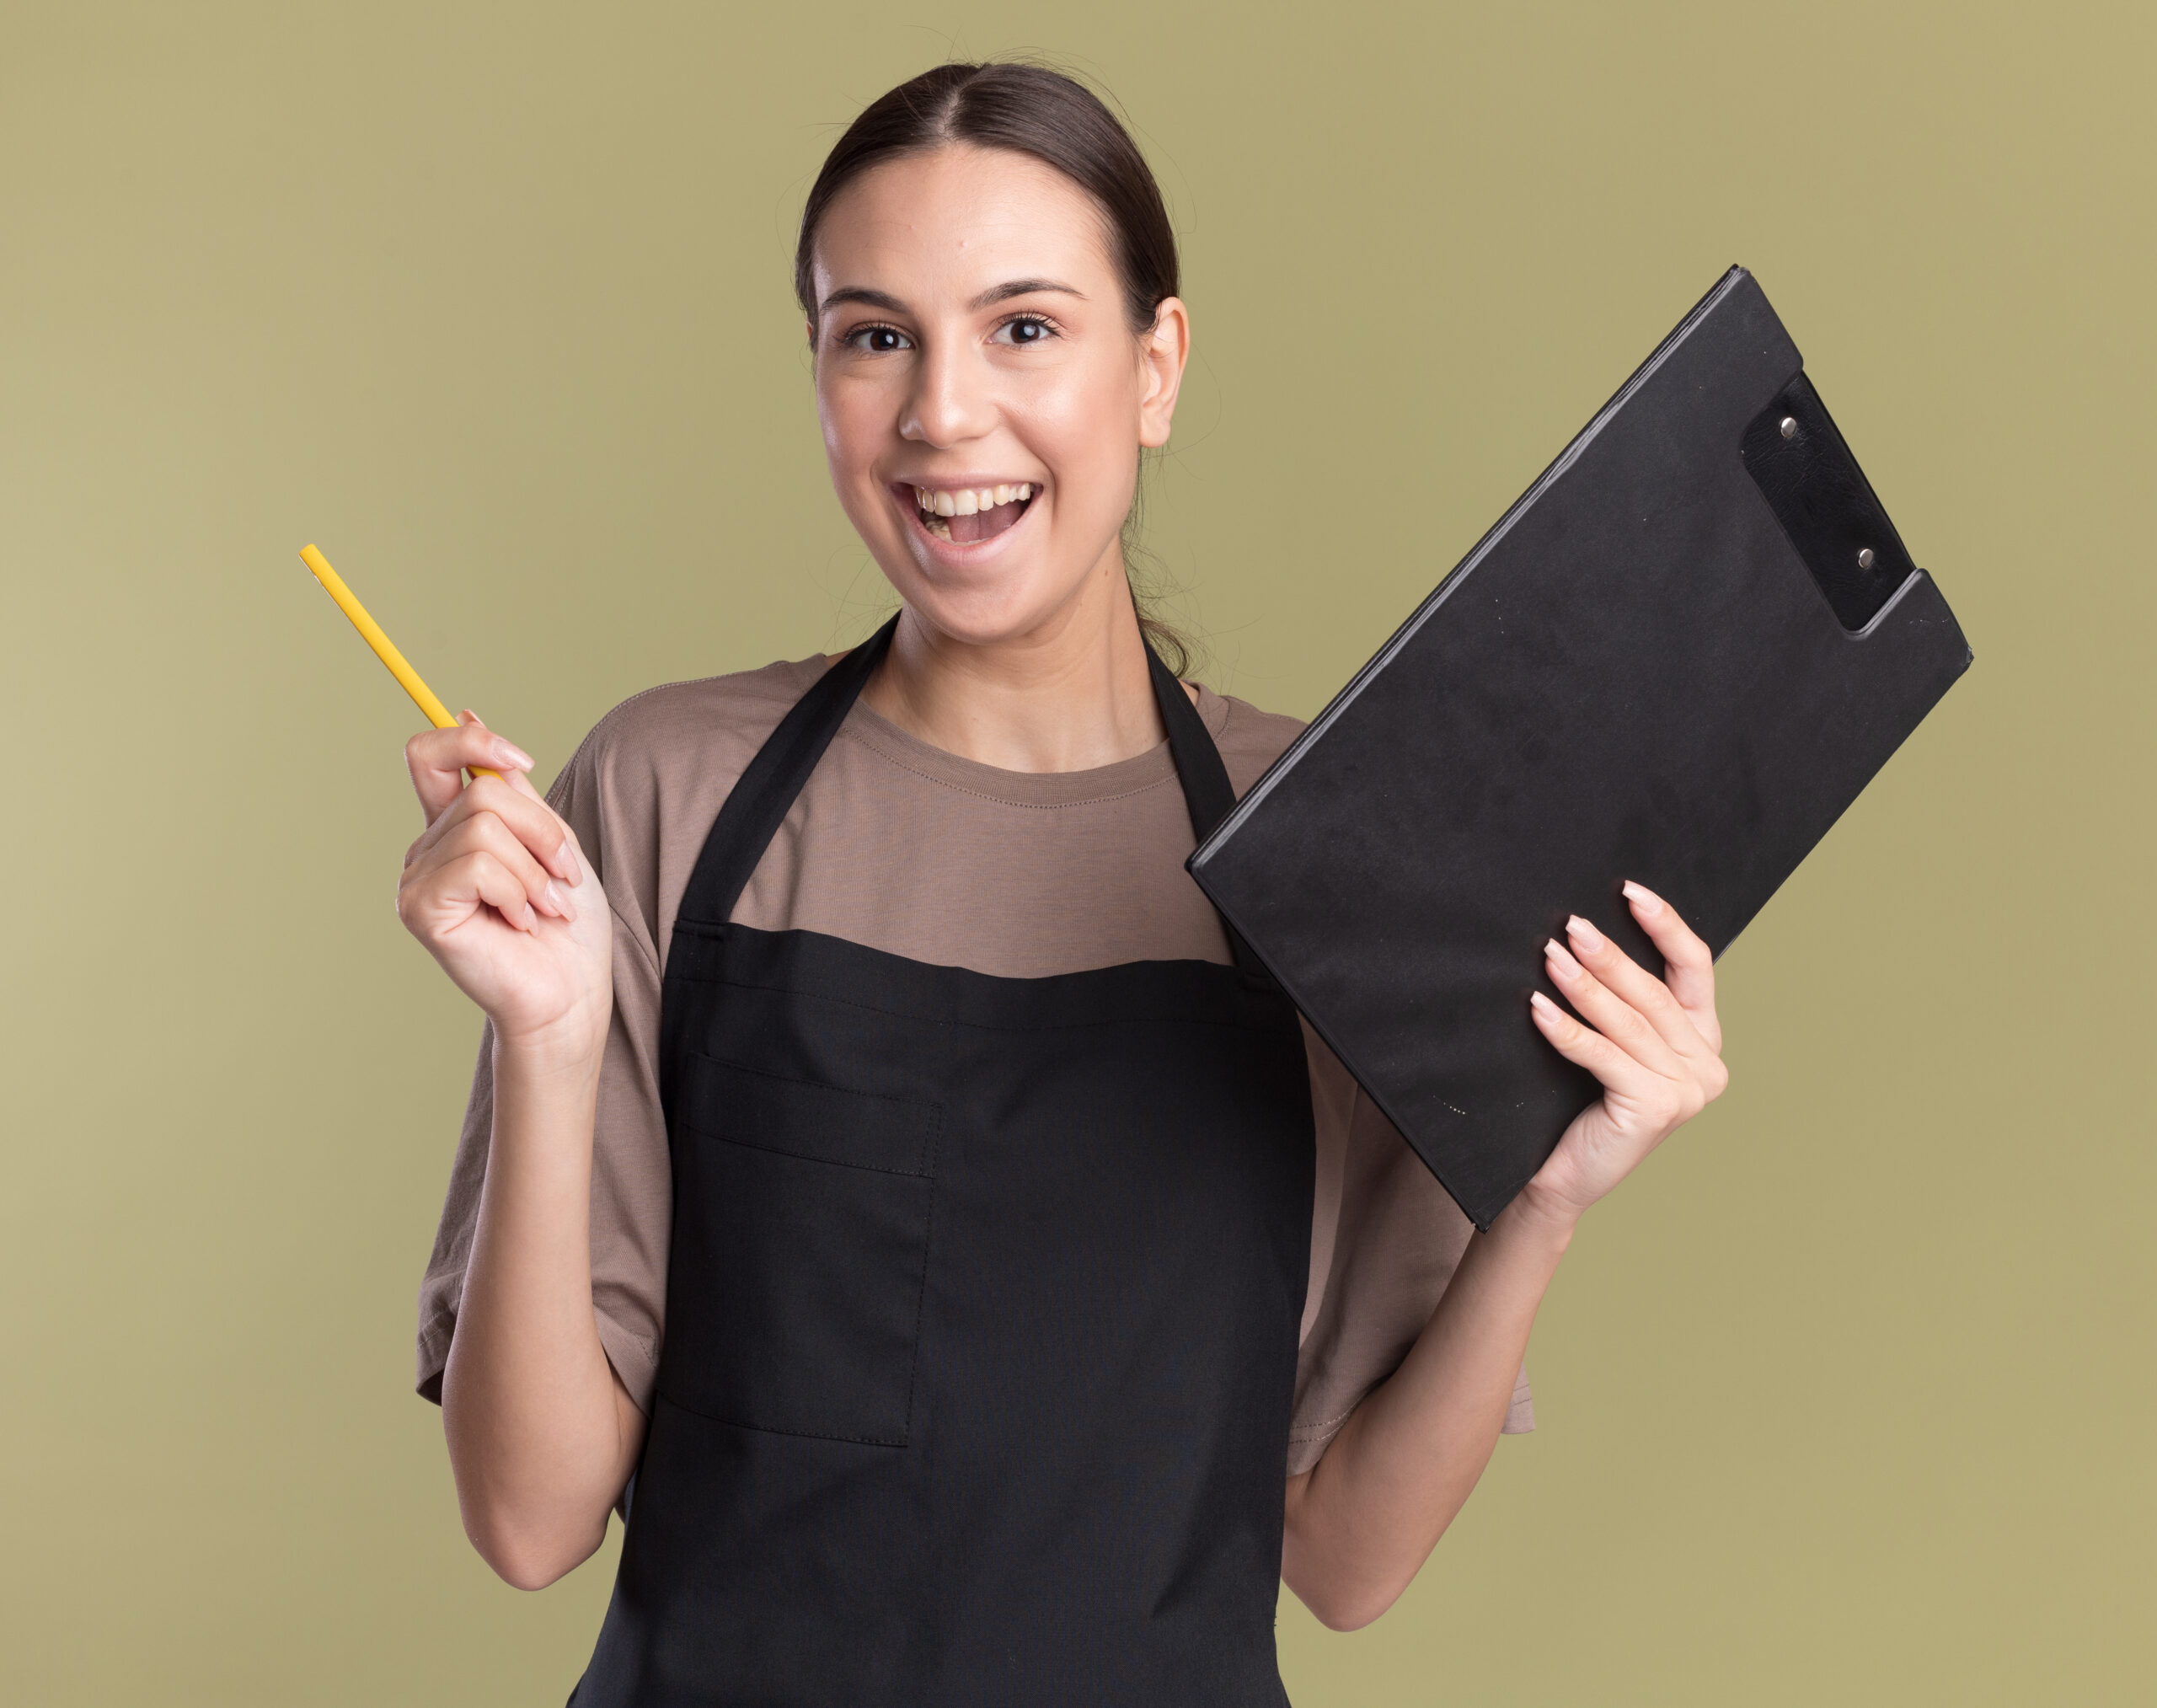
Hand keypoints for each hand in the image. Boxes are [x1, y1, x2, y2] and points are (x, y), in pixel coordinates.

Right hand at [396, 713, 612, 1055]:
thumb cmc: (566, 926)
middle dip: (542, 829)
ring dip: (535, 869)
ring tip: (544, 908)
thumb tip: (467, 712)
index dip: (471, 739)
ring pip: (485, 824)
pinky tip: (521, 924)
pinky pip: (477, 864)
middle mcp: (426, 849)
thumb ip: (512, 789)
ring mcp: (417, 879)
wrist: (570, 993)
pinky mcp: (421, 909)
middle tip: (562, 876)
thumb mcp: (550, 840)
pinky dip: (516, 891)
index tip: (523, 760)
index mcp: (452, 828)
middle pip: (482, 787)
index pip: (428, 754)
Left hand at [1519, 882, 1727, 1225]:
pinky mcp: (1656, 1108)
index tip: (1631, 891)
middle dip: (1611, 955)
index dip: (1666, 925)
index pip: (1695, 967)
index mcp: (1704, 1040)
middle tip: (1571, 926)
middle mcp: (1706, 1064)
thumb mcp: (1615, 1046)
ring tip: (1551, 956)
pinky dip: (1567, 1030)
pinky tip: (1537, 1008)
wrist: (1564, 1177)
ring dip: (1585, 986)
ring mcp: (1687, 1091)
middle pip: (1655, 993)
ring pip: (1630, 1022)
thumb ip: (1624, 1002)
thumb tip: (1587, 933)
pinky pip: (1603, 1056)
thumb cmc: (1582, 1104)